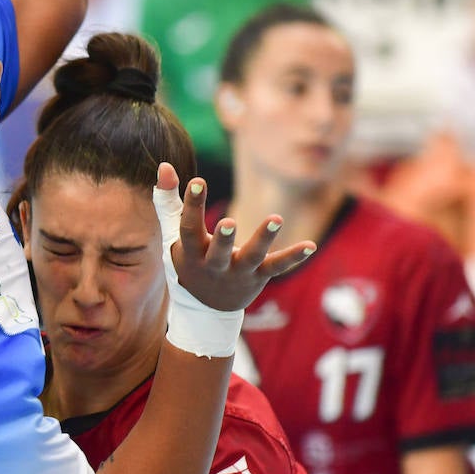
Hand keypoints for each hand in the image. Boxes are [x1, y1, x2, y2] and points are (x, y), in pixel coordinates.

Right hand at [156, 163, 314, 313]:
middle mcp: (212, 266)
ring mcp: (236, 273)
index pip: (188, 229)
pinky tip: (310, 245)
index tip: (198, 181)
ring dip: (263, 239)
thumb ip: (168, 202)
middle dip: (223, 238)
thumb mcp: (173, 236)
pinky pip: (276, 266)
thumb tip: (164, 165)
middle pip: (217, 252)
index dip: (191, 206)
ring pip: (250, 257)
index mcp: (190, 254)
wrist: (206, 308)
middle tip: (229, 222)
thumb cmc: (190, 261)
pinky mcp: (258, 276)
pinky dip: (293, 257)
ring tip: (276, 217)